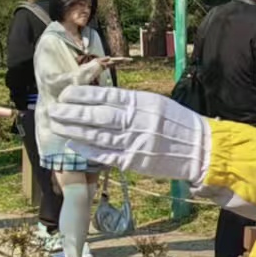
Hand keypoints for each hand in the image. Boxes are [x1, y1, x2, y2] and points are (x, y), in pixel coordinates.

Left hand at [45, 85, 211, 181]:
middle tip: (54, 110)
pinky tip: (74, 146)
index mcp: (143, 103)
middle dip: (73, 113)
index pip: (107, 96)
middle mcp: (137, 121)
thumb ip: (132, 103)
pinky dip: (88, 151)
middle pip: (98, 116)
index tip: (67, 94)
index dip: (84, 95)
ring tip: (58, 126)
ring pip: (98, 136)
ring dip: (74, 131)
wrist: (201, 149)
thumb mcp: (158, 104)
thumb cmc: (179, 124)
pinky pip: (107, 155)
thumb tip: (104, 100)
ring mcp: (136, 143)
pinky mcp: (135, 162)